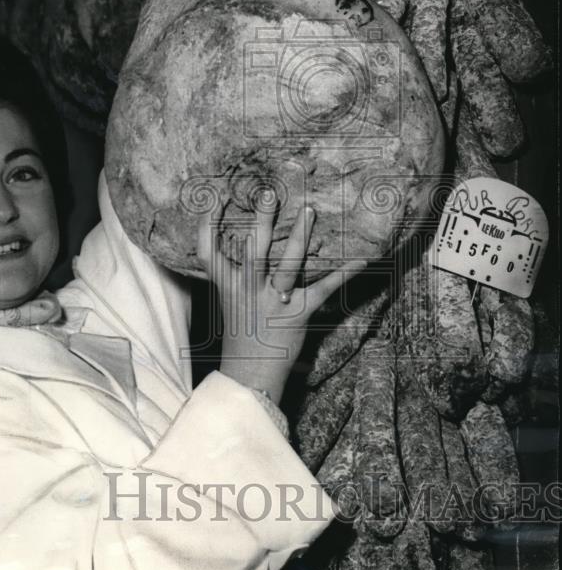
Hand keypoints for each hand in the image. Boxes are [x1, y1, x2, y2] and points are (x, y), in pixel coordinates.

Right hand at [197, 196, 366, 403]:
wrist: (251, 376)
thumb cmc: (242, 337)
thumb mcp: (230, 304)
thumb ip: (234, 276)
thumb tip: (243, 245)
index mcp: (229, 287)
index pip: (209, 253)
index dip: (208, 226)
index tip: (214, 200)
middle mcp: (249, 290)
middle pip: (254, 250)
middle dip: (262, 220)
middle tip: (269, 193)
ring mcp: (274, 301)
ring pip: (287, 264)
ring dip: (299, 237)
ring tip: (308, 211)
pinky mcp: (299, 313)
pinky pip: (324, 289)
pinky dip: (343, 273)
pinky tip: (361, 259)